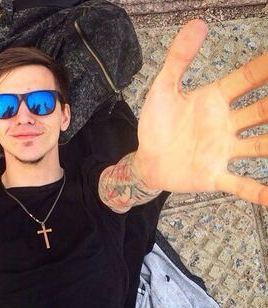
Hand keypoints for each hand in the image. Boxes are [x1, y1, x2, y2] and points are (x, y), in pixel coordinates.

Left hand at [136, 19, 267, 204]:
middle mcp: (226, 124)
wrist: (146, 159)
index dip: (267, 66)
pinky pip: (240, 184)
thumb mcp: (162, 89)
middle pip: (263, 110)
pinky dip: (257, 191)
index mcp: (215, 99)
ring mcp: (223, 151)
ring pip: (260, 146)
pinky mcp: (214, 175)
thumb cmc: (155, 124)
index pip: (248, 79)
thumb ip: (178, 59)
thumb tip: (197, 23)